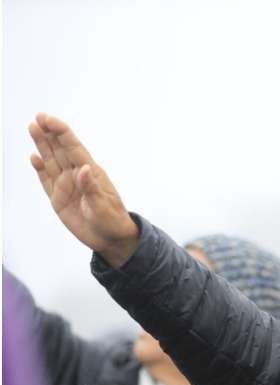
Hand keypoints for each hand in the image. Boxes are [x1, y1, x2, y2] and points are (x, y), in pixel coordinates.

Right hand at [29, 113, 138, 267]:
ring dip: (42, 145)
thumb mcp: (103, 207)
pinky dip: (40, 169)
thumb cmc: (112, 221)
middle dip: (50, 133)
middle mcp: (77, 175)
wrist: (111, 240)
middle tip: (39, 117)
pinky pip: (46, 181)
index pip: (74, 147)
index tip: (48, 120)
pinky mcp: (58, 199)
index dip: (61, 132)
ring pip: (51, 161)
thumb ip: (91, 188)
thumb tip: (83, 169)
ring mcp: (67, 186)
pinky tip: (34, 157)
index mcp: (91, 173)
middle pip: (60, 149)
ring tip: (33, 128)